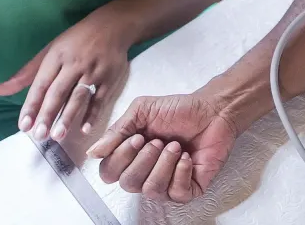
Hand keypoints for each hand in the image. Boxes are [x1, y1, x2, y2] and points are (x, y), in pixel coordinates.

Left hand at [0, 17, 131, 141]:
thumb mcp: (49, 50)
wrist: (112, 25)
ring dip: (68, 116)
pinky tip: (84, 129)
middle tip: (39, 136)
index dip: (31, 105)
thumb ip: (26, 73)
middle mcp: (74, 64)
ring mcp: (93, 71)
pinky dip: (93, 114)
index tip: (23, 126)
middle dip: (48, 115)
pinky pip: (100, 99)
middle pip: (58, 92)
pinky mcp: (110, 78)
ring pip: (78, 96)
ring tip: (58, 135)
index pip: (41, 84)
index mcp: (56, 56)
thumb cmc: (75, 41)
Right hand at [88, 93, 240, 202]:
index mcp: (130, 156)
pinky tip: (186, 157)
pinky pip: (176, 193)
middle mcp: (145, 173)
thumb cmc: (178, 110)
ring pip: (151, 190)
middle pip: (128, 184)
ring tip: (175, 146)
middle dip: (144, 160)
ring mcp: (166, 183)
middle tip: (159, 141)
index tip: (137, 137)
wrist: (211, 110)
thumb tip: (93, 152)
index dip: (120, 158)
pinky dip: (181, 172)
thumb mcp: (141, 111)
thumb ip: (117, 131)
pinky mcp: (188, 189)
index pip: (109, 172)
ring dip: (163, 164)